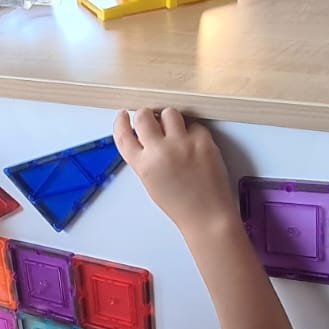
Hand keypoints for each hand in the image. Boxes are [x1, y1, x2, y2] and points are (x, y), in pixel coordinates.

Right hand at [113, 108, 232, 235]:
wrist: (207, 215)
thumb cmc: (181, 204)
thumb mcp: (151, 183)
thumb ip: (144, 159)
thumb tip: (144, 136)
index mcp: (143, 166)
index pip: (123, 135)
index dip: (121, 122)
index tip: (123, 115)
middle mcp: (160, 152)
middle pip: (143, 117)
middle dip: (146, 115)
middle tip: (153, 120)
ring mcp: (182, 144)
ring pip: (169, 112)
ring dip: (169, 118)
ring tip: (176, 131)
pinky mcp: (203, 140)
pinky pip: (194, 124)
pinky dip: (192, 131)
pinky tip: (194, 145)